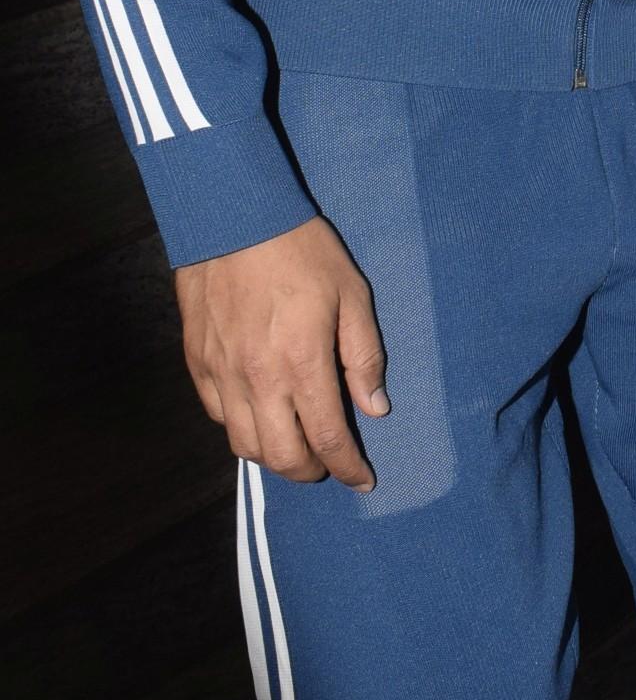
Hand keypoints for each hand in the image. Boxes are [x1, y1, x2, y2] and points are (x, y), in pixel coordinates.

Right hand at [176, 216, 387, 488]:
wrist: (234, 218)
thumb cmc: (301, 253)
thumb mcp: (352, 296)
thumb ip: (364, 358)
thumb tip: (374, 408)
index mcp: (302, 365)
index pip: (328, 439)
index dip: (349, 469)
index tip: (364, 481)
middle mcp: (257, 380)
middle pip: (281, 457)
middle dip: (310, 471)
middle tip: (329, 464)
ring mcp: (221, 374)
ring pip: (244, 445)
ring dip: (273, 456)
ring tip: (296, 446)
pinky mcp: (197, 362)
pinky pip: (218, 416)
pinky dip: (242, 427)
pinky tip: (261, 414)